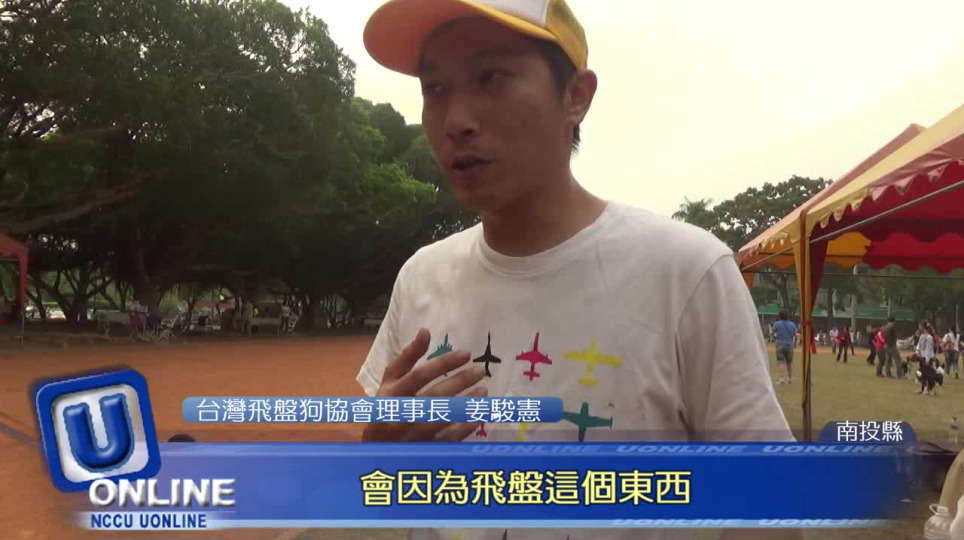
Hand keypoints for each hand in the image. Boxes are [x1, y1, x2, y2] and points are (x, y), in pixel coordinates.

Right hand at [362, 328, 486, 441]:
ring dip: (466, 403)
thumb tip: (425, 331)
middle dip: (460, 382)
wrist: (376, 449)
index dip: (444, 363)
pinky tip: (477, 415)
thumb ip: (406, 358)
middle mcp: (402, 414)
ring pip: (444, 418)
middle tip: (480, 371)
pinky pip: (448, 440)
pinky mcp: (424, 450)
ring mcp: (414, 435)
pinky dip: (464, 428)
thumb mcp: (389, 381)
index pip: (420, 376)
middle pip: (435, 396)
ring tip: (483, 390)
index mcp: (393, 394)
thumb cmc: (385, 407)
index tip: (466, 354)